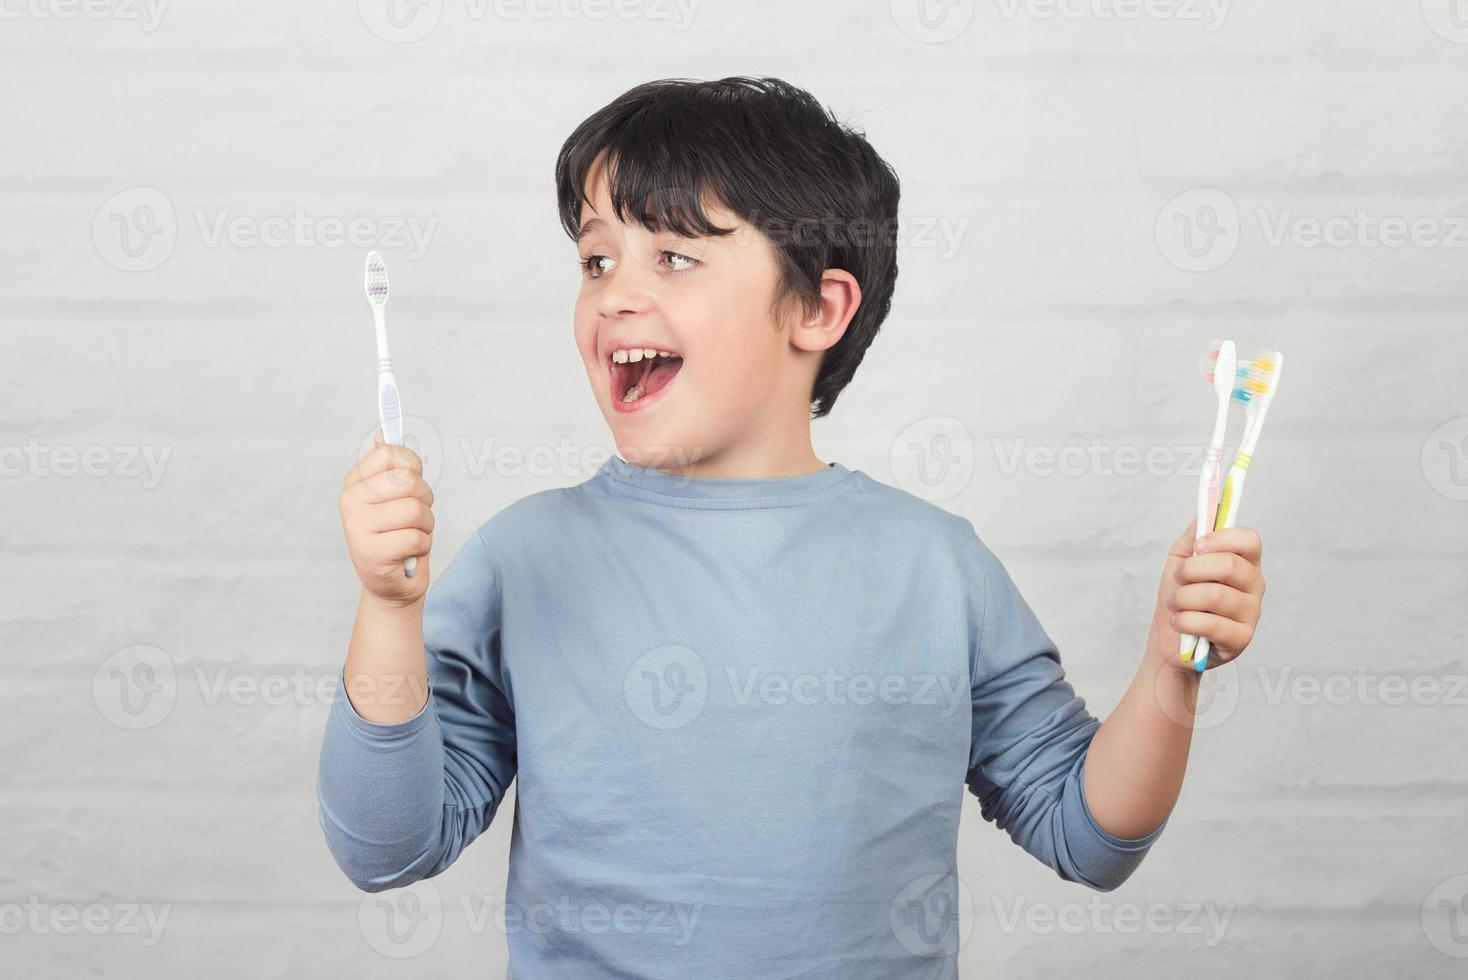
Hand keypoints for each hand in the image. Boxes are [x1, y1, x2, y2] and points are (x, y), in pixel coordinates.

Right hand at [339, 429, 433, 606]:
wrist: (393, 585)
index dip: (411, 467)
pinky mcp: (371, 554)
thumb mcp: (394, 498)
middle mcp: (349, 502)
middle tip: (413, 518)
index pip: (389, 453)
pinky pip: (417, 538)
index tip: (410, 484)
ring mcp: (357, 527)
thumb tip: (382, 434)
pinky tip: (406, 554)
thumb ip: (391, 467)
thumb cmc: (397, 535)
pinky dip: (422, 548)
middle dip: (424, 501)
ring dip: (425, 527)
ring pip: (416, 510)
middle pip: (408, 482)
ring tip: (410, 536)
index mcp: (354, 482)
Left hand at [1152, 520, 1265, 672]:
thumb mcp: (1180, 561)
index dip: (1222, 539)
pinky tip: (1180, 623)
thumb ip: (1194, 536)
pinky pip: (1210, 623)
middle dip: (1191, 570)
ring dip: (1182, 598)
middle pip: (1230, 565)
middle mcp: (1255, 586)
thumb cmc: (1178, 599)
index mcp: (1244, 563)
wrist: (1168, 643)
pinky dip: (1184, 621)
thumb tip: (1208, 509)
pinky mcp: (1242, 639)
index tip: (1198, 546)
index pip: (1250, 540)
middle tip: (1178, 579)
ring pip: (1214, 595)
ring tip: (1175, 605)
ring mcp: (1251, 613)